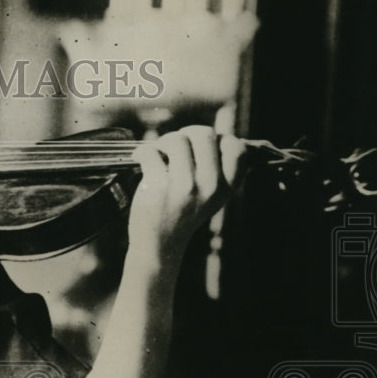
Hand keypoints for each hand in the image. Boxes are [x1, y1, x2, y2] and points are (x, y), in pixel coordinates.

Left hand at [128, 125, 246, 265]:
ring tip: (158, 153)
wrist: (160, 244)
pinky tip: (140, 159)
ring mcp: (185, 187)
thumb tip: (210, 133)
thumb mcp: (211, 195)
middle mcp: (210, 186)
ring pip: (176, 139)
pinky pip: (150, 152)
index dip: (218, 139)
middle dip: (185, 134)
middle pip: (203, 134)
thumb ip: (216, 168)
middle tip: (173, 146)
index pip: (236, 147)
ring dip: (162, 142)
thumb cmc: (184, 213)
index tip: (201, 147)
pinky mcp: (159, 187)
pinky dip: (142, 152)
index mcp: (227, 187)